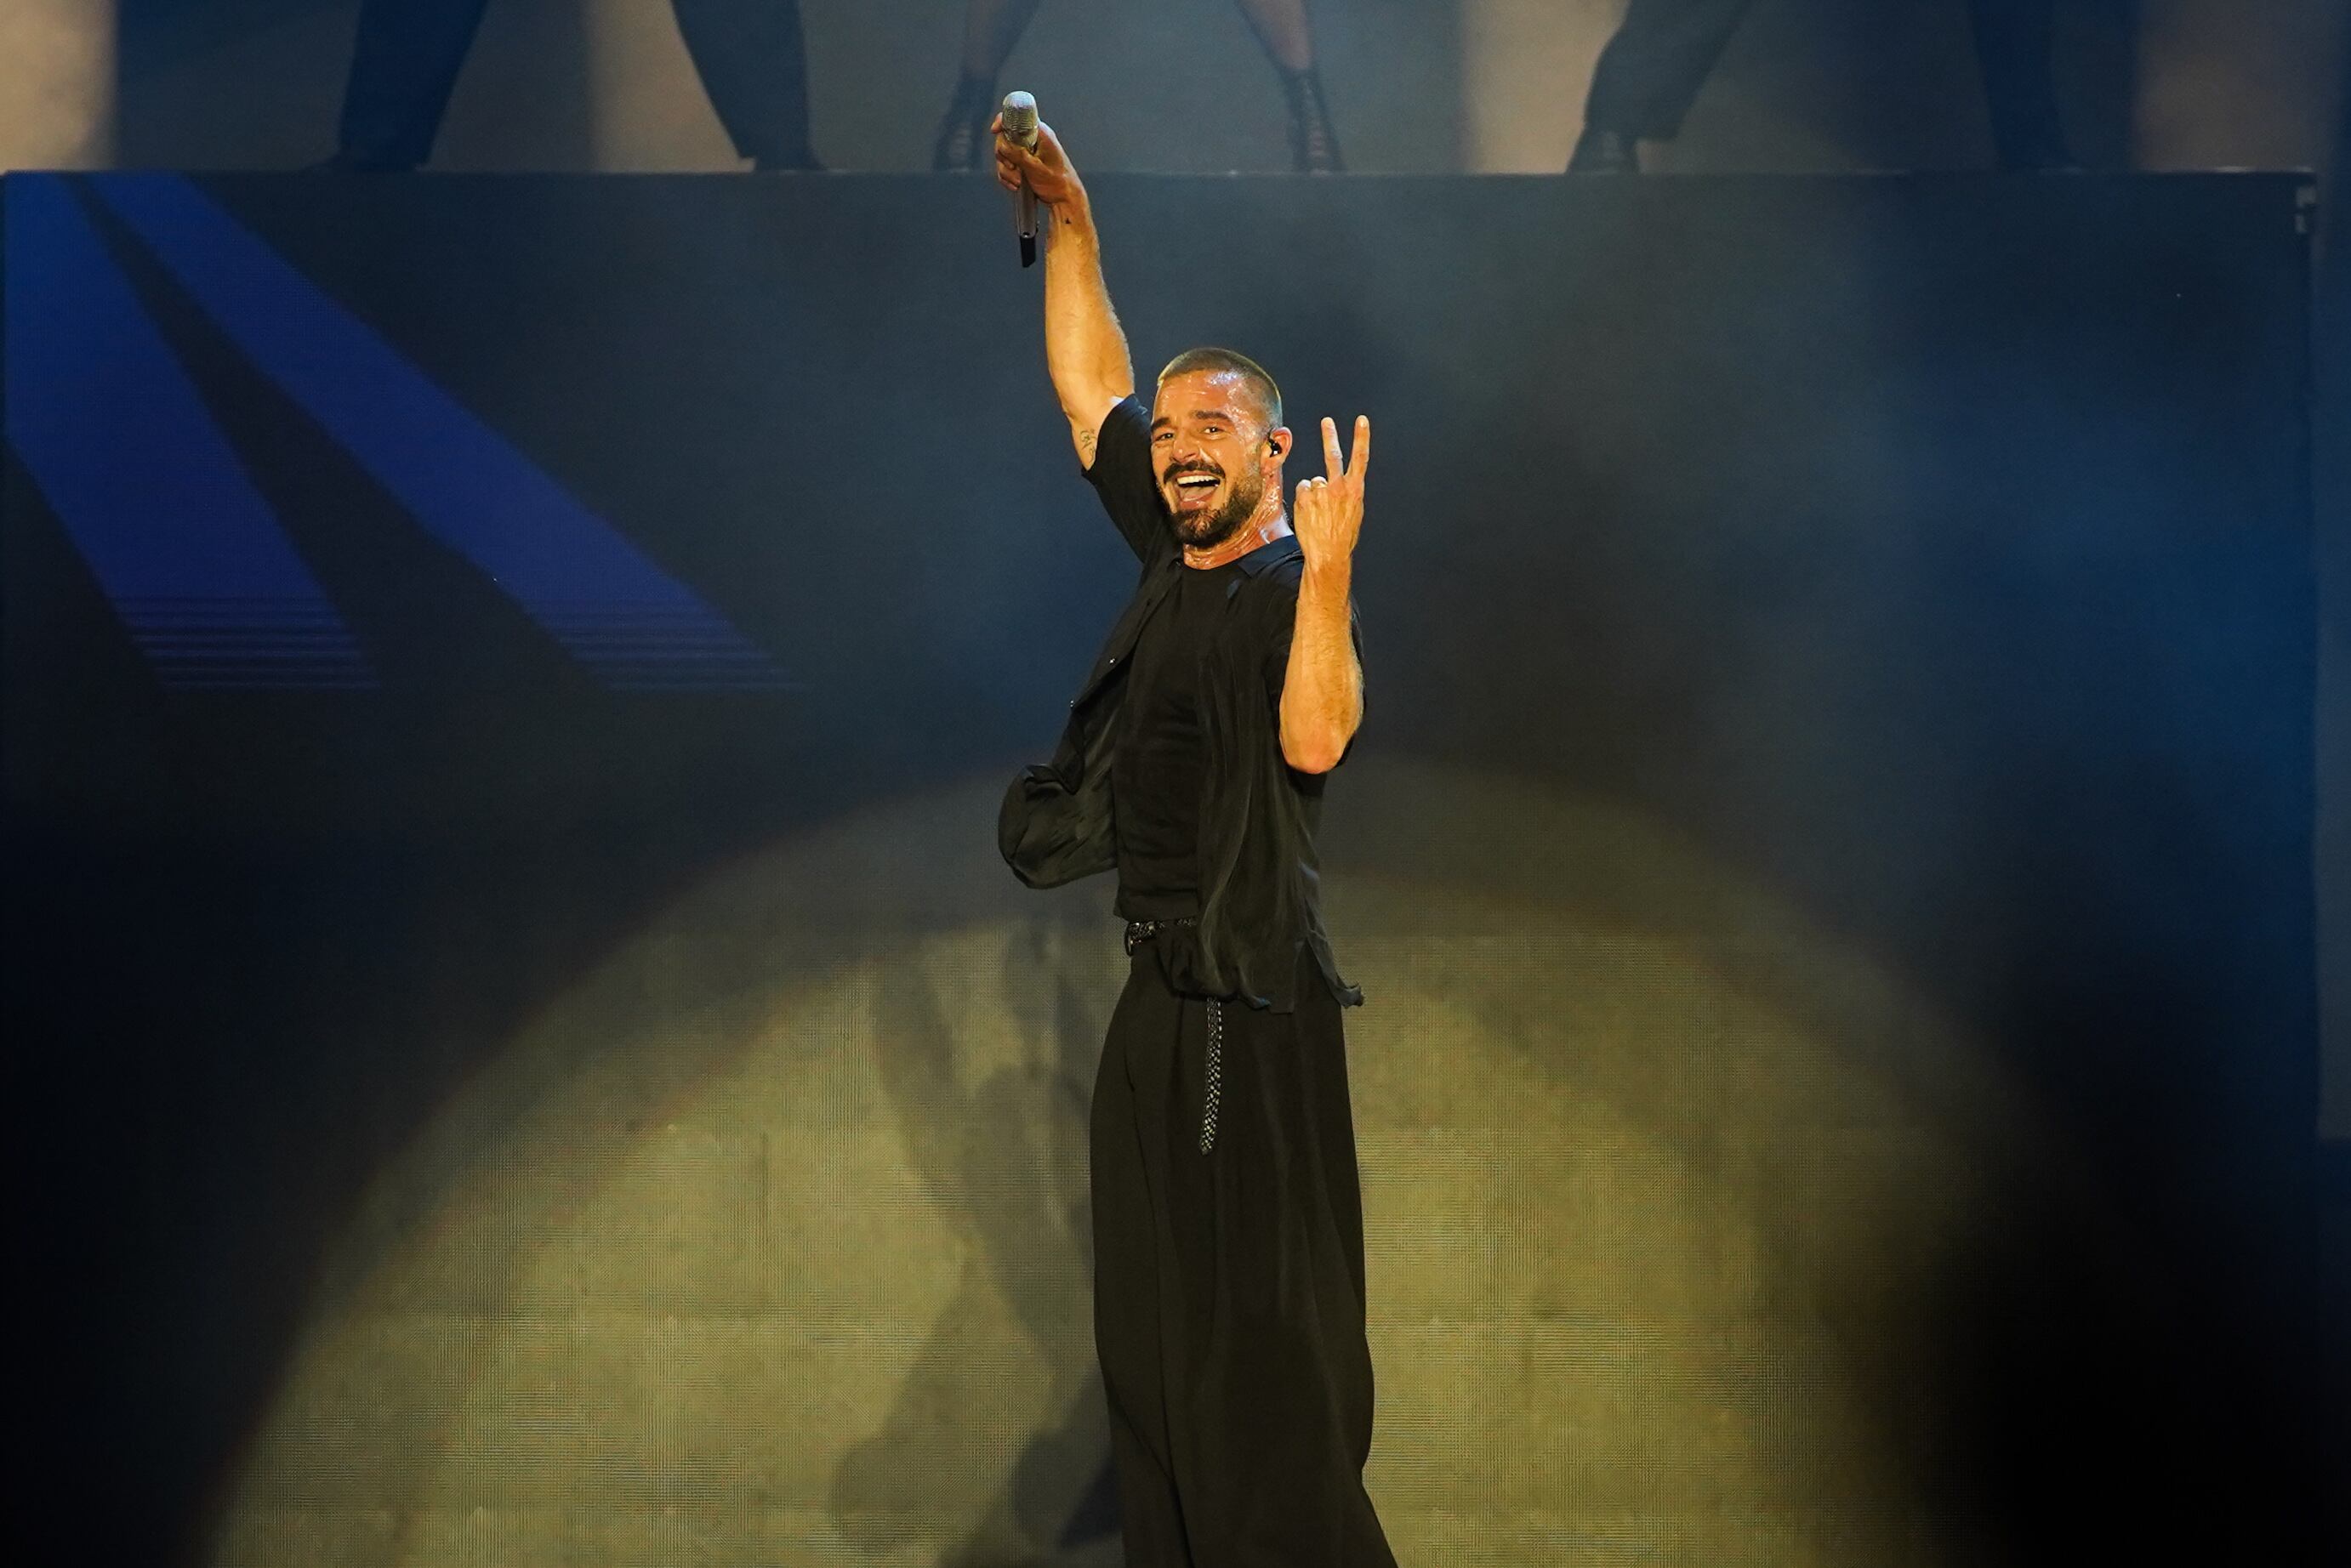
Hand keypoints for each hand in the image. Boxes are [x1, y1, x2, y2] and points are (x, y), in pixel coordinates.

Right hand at [994, 116, 1085, 209]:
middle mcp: (1033, 140)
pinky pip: (1006, 166)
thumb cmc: (1059, 182)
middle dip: (1005, 156)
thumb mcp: (1036, 168)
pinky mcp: (1023, 164)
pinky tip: (1017, 185)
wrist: (1065, 199)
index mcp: (1041, 134)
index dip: (1004, 121)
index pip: (1018, 117)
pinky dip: (1008, 177)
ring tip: (1019, 181)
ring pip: (1004, 154)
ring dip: (1007, 170)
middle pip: (1005, 137)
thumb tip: (1003, 145)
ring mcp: (1027, 152)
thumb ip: (1019, 155)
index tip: (995, 130)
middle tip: (1014, 168)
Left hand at [1294, 415, 1368, 576]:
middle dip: (1330, 436)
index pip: (1360, 458)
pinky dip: (1305, 499)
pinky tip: (1310, 513)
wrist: (1328, 554)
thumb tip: (1336, 482)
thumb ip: (1348, 493)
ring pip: (1314, 482)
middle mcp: (1338, 487)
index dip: (1362, 437)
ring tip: (1319, 512)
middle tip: (1327, 421)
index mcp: (1355, 490)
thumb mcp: (1354, 512)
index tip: (1361, 420)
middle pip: (1333, 456)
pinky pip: (1303, 490)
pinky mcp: (1304, 498)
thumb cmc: (1343, 536)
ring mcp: (1320, 492)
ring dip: (1315, 493)